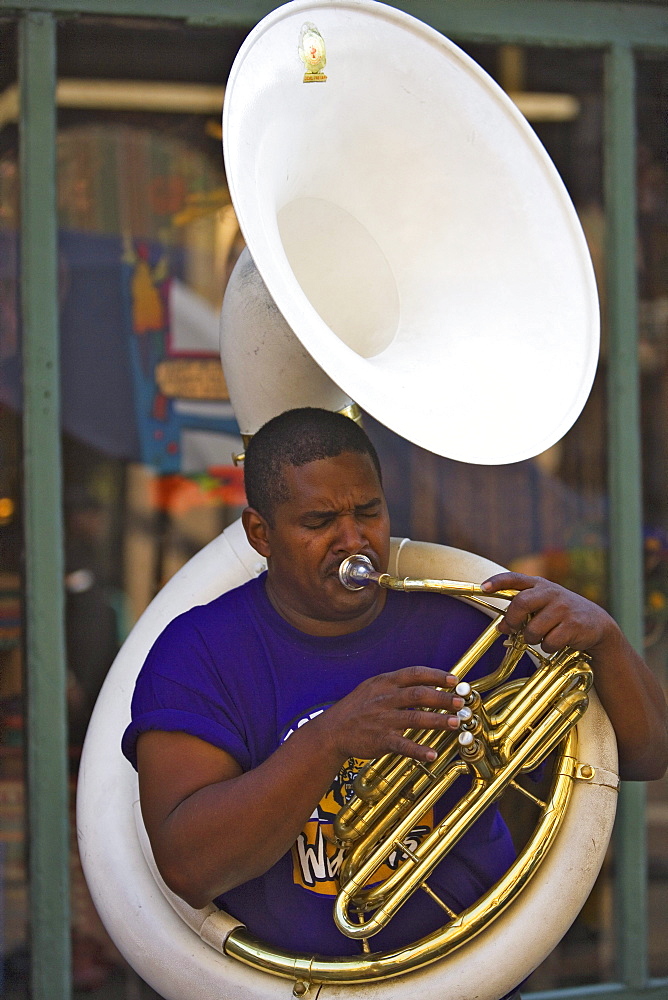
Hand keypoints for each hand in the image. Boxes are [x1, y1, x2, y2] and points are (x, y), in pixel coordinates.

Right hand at [320, 666, 464, 763]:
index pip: (414, 673)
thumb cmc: (357, 708)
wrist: (332, 731)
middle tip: (461, 702)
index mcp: (384, 682)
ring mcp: (382, 719)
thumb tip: (427, 684)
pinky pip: (403, 745)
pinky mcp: (380, 739)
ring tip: (456, 723)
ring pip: (415, 718)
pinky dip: (419, 750)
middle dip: (443, 698)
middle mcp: (385, 698)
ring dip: (438, 720)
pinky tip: (432, 754)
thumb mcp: (373, 687)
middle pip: (419, 694)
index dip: (436, 676)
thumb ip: (397, 685)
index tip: (454, 680)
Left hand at [481, 572, 615, 654]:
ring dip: (532, 639)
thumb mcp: (543, 605)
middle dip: (512, 621)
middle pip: (521, 604)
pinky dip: (548, 647)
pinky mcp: (574, 625)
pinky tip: (556, 642)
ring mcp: (563, 608)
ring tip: (541, 637)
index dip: (497, 582)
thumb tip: (500, 627)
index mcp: (539, 585)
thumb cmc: (562, 614)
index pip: (514, 578)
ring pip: (533, 629)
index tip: (484, 588)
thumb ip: (521, 611)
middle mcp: (551, 592)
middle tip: (512, 629)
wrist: (597, 625)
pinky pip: (549, 642)